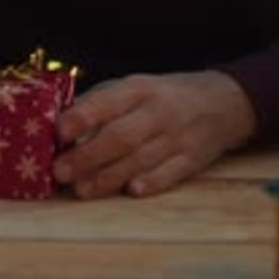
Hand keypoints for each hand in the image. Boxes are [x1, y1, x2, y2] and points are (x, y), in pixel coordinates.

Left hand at [53, 70, 255, 198]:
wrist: (221, 102)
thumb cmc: (162, 96)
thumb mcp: (134, 87)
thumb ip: (99, 103)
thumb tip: (58, 123)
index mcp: (139, 89)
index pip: (108, 101)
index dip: (82, 116)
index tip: (59, 130)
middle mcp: (158, 112)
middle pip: (121, 136)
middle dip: (88, 156)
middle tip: (60, 171)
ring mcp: (177, 137)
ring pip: (141, 159)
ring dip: (109, 177)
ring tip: (81, 189)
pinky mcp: (192, 161)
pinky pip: (170, 173)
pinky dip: (151, 183)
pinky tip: (131, 191)